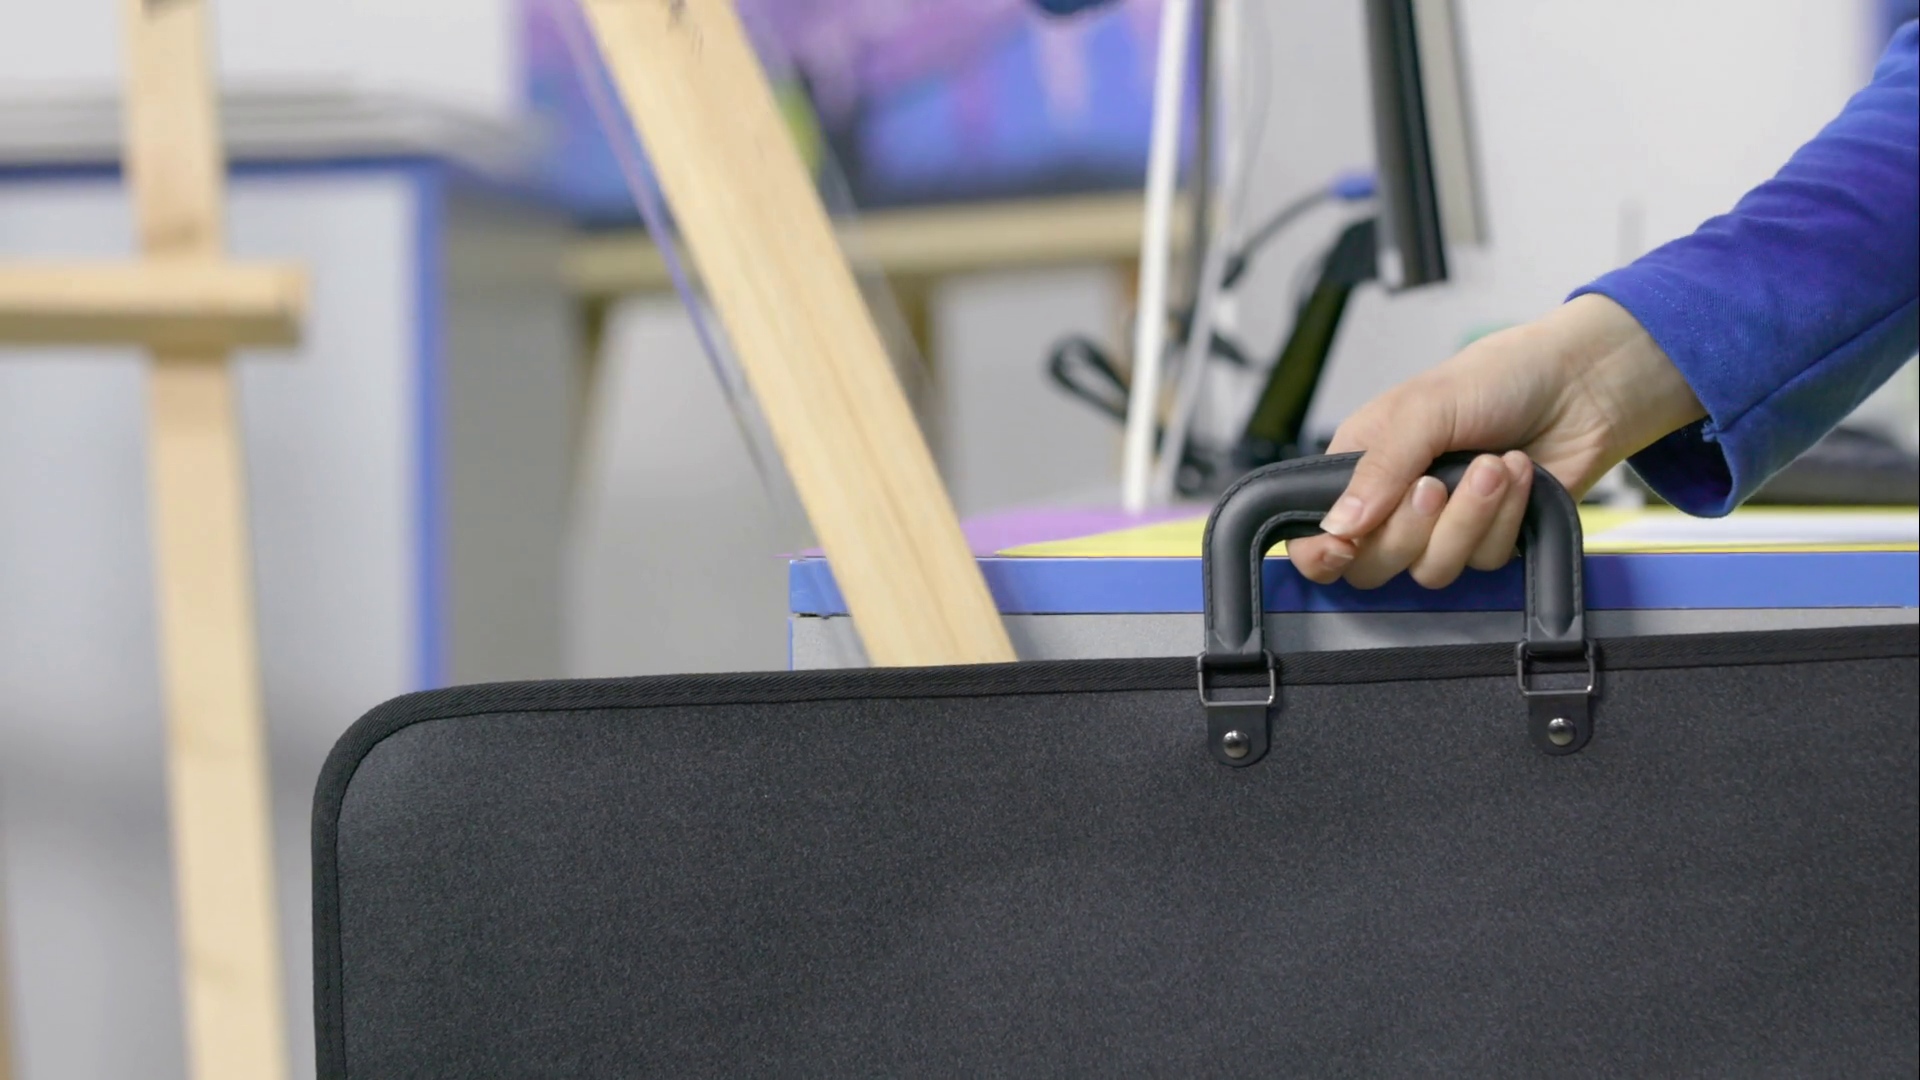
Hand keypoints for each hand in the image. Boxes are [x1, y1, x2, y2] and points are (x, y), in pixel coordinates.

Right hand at [1287, 294, 1705, 587]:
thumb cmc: (1499, 378)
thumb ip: (1378, 468)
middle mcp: (1395, 505)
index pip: (1316, 535)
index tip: (1343, 546)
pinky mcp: (1490, 541)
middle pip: (1373, 566)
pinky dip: (1504, 519)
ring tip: (1493, 466)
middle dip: (1410, 529)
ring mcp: (1443, 528)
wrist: (1582, 385)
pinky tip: (1518, 476)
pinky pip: (1483, 562)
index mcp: (1360, 467)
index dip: (1321, 553)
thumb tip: (1338, 524)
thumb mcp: (1423, 408)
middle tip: (1435, 484)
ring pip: (1432, 569)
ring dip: (1468, 518)